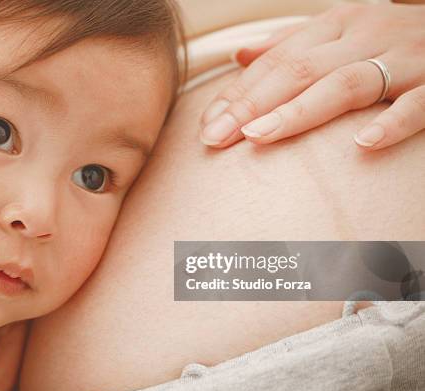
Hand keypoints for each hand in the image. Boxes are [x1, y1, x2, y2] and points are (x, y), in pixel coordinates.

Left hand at [199, 3, 424, 149]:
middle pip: (298, 70)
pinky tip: (362, 144)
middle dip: (251, 104)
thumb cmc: (392, 35)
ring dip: (299, 112)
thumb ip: (292, 44)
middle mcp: (365, 36)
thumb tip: (241, 56)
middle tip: (215, 137)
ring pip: (344, 83)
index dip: (239, 92)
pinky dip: (392, 122)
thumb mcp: (340, 29)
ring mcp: (404, 58)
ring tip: (258, 136)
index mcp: (337, 24)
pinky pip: (418, 103)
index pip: (276, 60)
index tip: (208, 124)